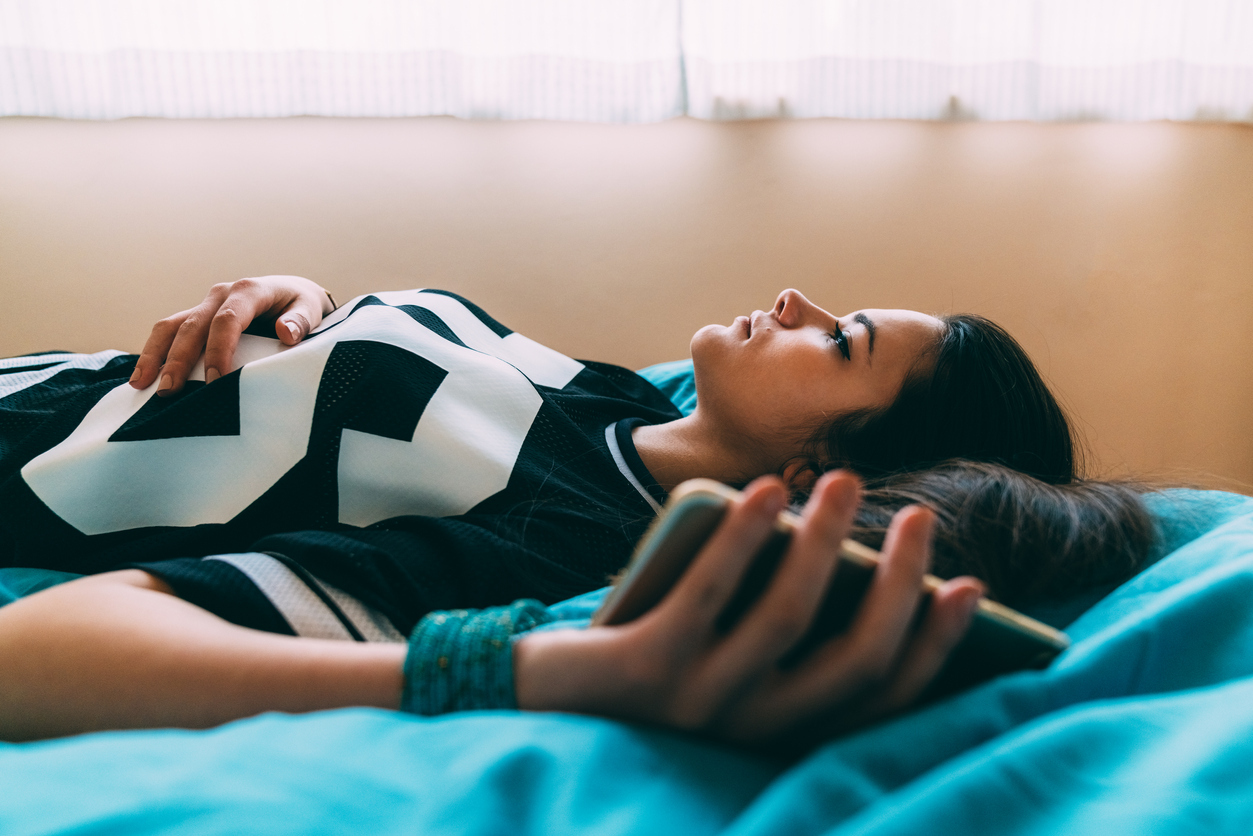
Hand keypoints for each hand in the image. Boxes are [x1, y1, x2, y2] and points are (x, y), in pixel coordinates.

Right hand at [129, 276, 334, 395]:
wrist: (292, 293)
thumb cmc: (302, 305)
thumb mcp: (311, 309)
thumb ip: (301, 321)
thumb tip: (286, 332)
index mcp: (249, 290)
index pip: (227, 320)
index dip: (219, 350)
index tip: (217, 380)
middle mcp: (221, 294)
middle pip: (192, 325)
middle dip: (179, 359)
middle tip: (169, 390)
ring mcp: (205, 305)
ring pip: (172, 326)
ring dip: (155, 355)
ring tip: (140, 384)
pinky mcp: (197, 317)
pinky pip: (170, 332)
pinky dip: (155, 352)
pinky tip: (143, 377)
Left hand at [512, 472, 983, 750]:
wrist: (550, 697)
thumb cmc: (660, 661)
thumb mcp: (733, 655)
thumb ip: (787, 627)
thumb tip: (851, 555)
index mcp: (784, 729)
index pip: (881, 696)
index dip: (934, 644)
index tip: (971, 585)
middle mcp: (754, 727)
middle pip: (853, 658)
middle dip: (899, 585)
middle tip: (922, 518)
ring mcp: (701, 701)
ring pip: (787, 618)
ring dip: (825, 542)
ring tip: (844, 482)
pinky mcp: (649, 668)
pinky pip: (708, 595)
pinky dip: (742, 539)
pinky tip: (762, 492)